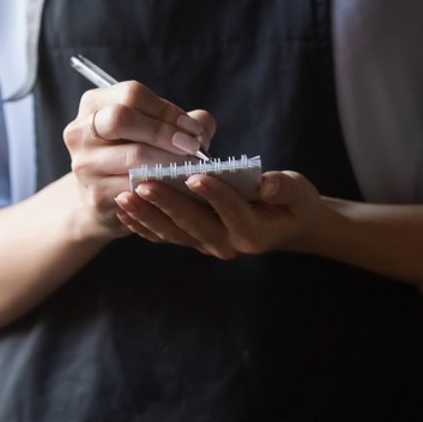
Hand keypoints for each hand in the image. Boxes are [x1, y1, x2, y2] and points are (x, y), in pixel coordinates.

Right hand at [63, 80, 216, 240]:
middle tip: (192, 146)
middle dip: (164, 131)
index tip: (192, 128)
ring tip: (191, 166)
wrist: (104, 199)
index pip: (132, 94)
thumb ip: (183, 121)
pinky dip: (162, 185)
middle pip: (121, 118)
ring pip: (133, 155)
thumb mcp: (153, 129)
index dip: (167, 110)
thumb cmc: (136, 153)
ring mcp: (84, 164)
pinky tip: (177, 186)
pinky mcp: (95, 194)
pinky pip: (136, 187)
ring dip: (169, 160)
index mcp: (94, 103)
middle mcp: (80, 130)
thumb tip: (201, 127)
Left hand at [114, 170, 329, 258]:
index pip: (232, 212)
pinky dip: (143, 224)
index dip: (215, 195)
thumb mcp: (298, 192)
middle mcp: (228, 244)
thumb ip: (283, 188)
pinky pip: (165, 236)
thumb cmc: (293, 203)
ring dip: (147, 215)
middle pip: (194, 224)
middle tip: (143, 184)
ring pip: (173, 232)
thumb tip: (266, 182)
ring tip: (125, 195)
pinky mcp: (194, 241)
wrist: (286, 225)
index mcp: (254, 233)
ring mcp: (208, 245)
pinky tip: (124, 209)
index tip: (194, 176)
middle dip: (167, 204)